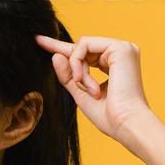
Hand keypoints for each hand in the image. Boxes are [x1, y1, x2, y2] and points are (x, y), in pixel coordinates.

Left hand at [34, 33, 156, 144]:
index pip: (85, 51)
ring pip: (81, 46)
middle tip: (77, 83)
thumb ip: (69, 75)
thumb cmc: (109, 116)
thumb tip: (55, 56)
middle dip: (71, 66)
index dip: (60, 46)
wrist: (125, 124)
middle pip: (81, 47)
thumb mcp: (81, 93)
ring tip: (87, 89)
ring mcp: (122, 48)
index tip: (39, 40)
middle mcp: (120, 53)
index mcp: (115, 64)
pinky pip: (84, 44)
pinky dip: (78, 63)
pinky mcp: (120, 47)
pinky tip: (84, 80)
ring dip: (76, 69)